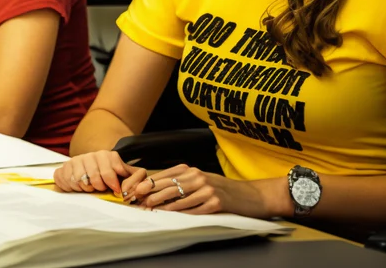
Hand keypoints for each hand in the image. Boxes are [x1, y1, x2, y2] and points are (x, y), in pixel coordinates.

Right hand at [53, 150, 140, 196]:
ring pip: (80, 179)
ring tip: (90, 188)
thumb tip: (144, 184)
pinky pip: (66, 179)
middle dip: (99, 186)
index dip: (113, 181)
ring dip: (86, 188)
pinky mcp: (64, 167)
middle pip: (95, 175)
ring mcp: (76, 160)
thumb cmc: (108, 174)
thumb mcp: (123, 173)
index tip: (116, 190)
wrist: (89, 167)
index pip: (110, 168)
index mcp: (106, 156)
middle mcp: (90, 156)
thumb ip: (135, 176)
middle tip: (100, 189)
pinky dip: (72, 186)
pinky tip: (77, 186)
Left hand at [125, 164, 282, 217]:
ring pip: (178, 195)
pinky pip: (194, 208)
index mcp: (192, 170)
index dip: (148, 182)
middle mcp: (198, 176)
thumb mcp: (202, 181)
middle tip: (135, 198)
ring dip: (161, 202)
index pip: (165, 175)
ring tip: (147, 206)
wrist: (251, 196)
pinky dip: (180, 212)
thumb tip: (158, 190)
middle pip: (168, 184)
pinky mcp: (216, 202)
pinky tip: (170, 214)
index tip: (134, 189)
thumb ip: (182, 183)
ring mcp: (207, 188)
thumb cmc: (223, 189)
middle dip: (149, 191)